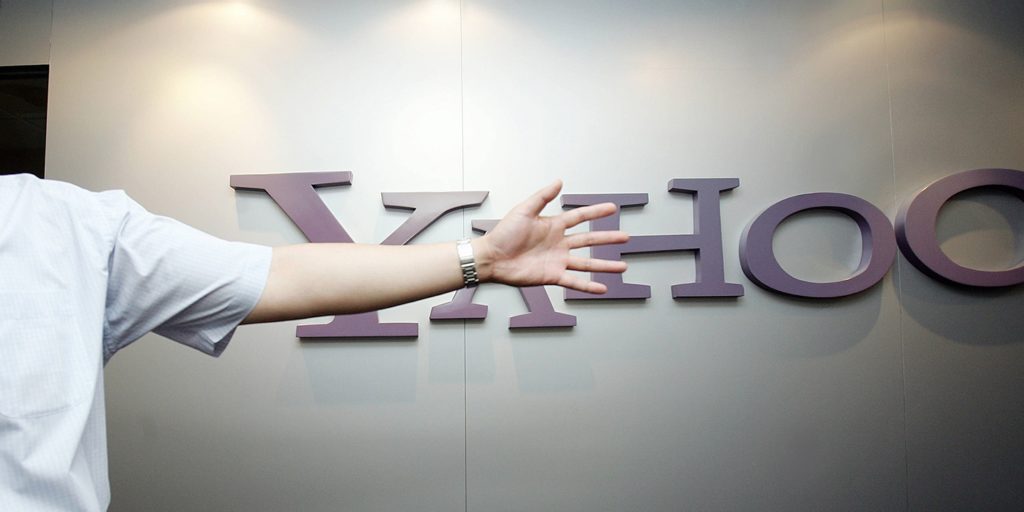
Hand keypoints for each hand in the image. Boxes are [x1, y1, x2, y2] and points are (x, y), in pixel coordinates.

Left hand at [474, 180, 628, 293]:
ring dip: (604, 265)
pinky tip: (603, 288)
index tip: (613, 208)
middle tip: (625, 236)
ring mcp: (557, 260)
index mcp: (553, 225)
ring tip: (622, 266)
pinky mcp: (552, 276)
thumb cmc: (503, 233)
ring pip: (586, 263)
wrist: (491, 258)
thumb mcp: (524, 210)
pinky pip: (574, 281)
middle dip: (607, 238)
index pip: (580, 217)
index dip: (596, 212)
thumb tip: (559, 181)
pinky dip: (589, 286)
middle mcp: (558, 243)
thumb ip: (543, 197)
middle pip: (589, 240)